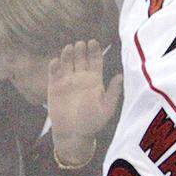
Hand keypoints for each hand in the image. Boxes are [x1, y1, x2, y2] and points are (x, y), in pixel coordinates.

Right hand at [48, 40, 122, 159]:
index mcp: (95, 80)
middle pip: (81, 58)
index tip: (93, 41)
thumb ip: (113, 91)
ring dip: (68, 54)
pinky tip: (56, 61)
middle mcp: (81, 78)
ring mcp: (67, 81)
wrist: (73, 133)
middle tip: (81, 43)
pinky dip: (54, 66)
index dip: (95, 51)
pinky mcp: (54, 87)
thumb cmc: (93, 122)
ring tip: (70, 47)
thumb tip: (120, 75)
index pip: (95, 61)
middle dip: (81, 49)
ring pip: (67, 62)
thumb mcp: (107, 108)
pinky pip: (54, 72)